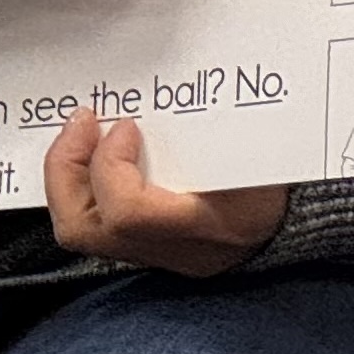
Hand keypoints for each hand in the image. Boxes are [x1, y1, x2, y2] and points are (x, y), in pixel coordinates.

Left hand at [43, 115, 290, 275]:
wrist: (288, 230)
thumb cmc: (275, 184)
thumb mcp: (257, 154)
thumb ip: (214, 131)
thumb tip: (169, 96)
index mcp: (204, 227)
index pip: (129, 213)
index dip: (111, 164)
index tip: (126, 126)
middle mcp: (170, 251)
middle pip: (82, 229)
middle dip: (65, 169)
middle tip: (82, 122)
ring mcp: (153, 257)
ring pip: (78, 231)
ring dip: (67, 177)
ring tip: (80, 136)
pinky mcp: (144, 252)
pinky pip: (92, 224)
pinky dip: (82, 186)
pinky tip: (95, 155)